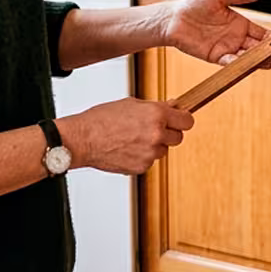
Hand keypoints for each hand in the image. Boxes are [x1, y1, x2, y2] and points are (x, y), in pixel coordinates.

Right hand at [59, 98, 194, 174]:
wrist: (83, 139)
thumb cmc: (102, 119)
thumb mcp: (132, 104)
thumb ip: (156, 107)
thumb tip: (173, 107)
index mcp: (156, 114)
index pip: (187, 120)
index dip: (183, 119)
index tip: (181, 119)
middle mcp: (156, 134)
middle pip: (178, 137)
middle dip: (169, 133)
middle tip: (155, 129)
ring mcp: (150, 152)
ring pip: (164, 150)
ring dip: (155, 145)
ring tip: (134, 139)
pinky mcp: (142, 167)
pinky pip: (150, 161)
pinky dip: (143, 156)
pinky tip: (127, 148)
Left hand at [162, 0, 270, 64]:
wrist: (172, 18)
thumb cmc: (194, 5)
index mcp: (240, 23)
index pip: (262, 33)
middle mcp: (235, 37)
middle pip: (258, 48)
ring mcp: (226, 47)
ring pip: (246, 57)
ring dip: (258, 61)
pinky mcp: (214, 56)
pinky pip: (229, 62)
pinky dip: (238, 64)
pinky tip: (248, 65)